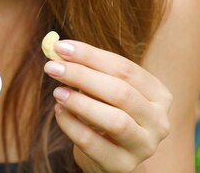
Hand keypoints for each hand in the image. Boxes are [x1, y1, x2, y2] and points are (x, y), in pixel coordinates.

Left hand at [44, 40, 172, 172]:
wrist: (109, 152)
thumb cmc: (105, 110)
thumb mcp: (101, 88)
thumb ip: (86, 68)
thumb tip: (58, 49)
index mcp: (158, 94)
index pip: (125, 69)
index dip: (90, 56)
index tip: (60, 47)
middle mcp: (158, 121)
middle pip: (121, 92)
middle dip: (82, 76)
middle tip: (52, 67)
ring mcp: (144, 145)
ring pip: (115, 121)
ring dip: (80, 102)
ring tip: (57, 92)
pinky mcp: (123, 165)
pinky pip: (93, 143)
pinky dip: (71, 125)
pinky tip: (59, 111)